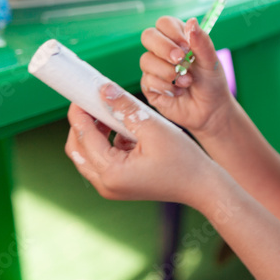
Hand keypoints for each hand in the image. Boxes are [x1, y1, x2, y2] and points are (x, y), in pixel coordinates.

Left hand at [64, 82, 216, 206]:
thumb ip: (125, 108)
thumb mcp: (154, 128)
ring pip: (88, 156)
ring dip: (95, 133)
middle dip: (82, 124)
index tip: (81, 93)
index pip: (84, 137)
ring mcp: (111, 188)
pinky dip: (107, 143)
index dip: (79, 113)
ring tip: (110, 112)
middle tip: (92, 102)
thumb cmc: (182, 160)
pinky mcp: (120, 186)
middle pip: (78, 150)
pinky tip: (125, 130)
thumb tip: (104, 91)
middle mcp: (105, 185)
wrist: (201, 186)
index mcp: (111, 173)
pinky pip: (103, 162)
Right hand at [139, 15, 233, 134]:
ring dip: (169, 72)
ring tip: (187, 82)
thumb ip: (202, 42)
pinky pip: (148, 81)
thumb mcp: (211, 61)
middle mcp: (162, 51)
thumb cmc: (211, 82)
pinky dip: (166, 87)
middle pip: (148, 36)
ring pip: (146, 60)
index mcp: (178, 39)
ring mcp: (154, 68)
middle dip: (164, 48)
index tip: (187, 46)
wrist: (210, 110)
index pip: (164, 23)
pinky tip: (178, 92)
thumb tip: (192, 21)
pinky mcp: (149, 86)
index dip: (172, 32)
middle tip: (180, 60)